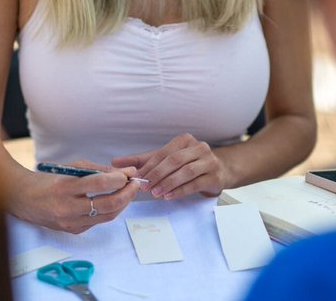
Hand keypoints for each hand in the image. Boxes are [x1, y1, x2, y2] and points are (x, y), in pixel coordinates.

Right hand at [20, 159, 138, 233]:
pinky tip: (113, 202)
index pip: (98, 183)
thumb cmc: (47, 179)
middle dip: (127, 193)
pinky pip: (98, 221)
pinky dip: (109, 211)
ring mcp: (70, 222)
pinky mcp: (73, 230)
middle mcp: (67, 207)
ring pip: (107, 216)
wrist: (23, 198)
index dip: (118, 178)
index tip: (128, 172)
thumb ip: (95, 170)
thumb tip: (123, 173)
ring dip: (122, 203)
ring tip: (129, 192)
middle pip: (107, 204)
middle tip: (135, 183)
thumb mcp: (68, 169)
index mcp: (63, 187)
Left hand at [112, 133, 229, 199]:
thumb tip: (114, 162)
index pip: (162, 153)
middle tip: (145, 187)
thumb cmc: (187, 164)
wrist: (220, 171)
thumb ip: (141, 160)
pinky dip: (181, 190)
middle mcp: (198, 147)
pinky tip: (169, 196)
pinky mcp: (215, 176)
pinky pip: (196, 183)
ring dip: (168, 183)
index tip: (136, 178)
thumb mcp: (164, 159)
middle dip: (157, 175)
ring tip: (156, 193)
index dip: (148, 166)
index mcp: (184, 140)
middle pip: (174, 161)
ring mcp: (209, 161)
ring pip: (186, 172)